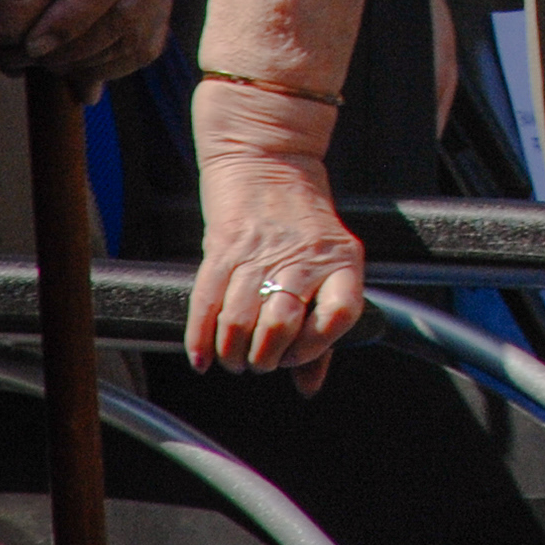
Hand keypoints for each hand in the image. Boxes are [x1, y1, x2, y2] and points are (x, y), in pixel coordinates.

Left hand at [0, 0, 179, 92]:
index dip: (75, 15)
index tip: (33, 41)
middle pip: (135, 8)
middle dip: (82, 45)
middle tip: (33, 61)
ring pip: (145, 30)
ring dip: (97, 60)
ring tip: (49, 67)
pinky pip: (150, 37)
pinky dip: (114, 62)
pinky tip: (76, 68)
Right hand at [186, 81, 366, 394]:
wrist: (268, 157)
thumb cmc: (302, 221)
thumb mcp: (328, 263)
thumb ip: (322, 326)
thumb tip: (308, 388)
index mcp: (342, 260)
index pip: (340, 315)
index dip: (316, 346)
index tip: (296, 359)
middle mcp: (305, 255)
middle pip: (282, 322)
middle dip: (265, 358)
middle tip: (258, 363)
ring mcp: (262, 250)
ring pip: (241, 318)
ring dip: (232, 352)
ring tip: (232, 359)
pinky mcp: (224, 246)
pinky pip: (208, 301)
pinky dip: (201, 337)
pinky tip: (202, 356)